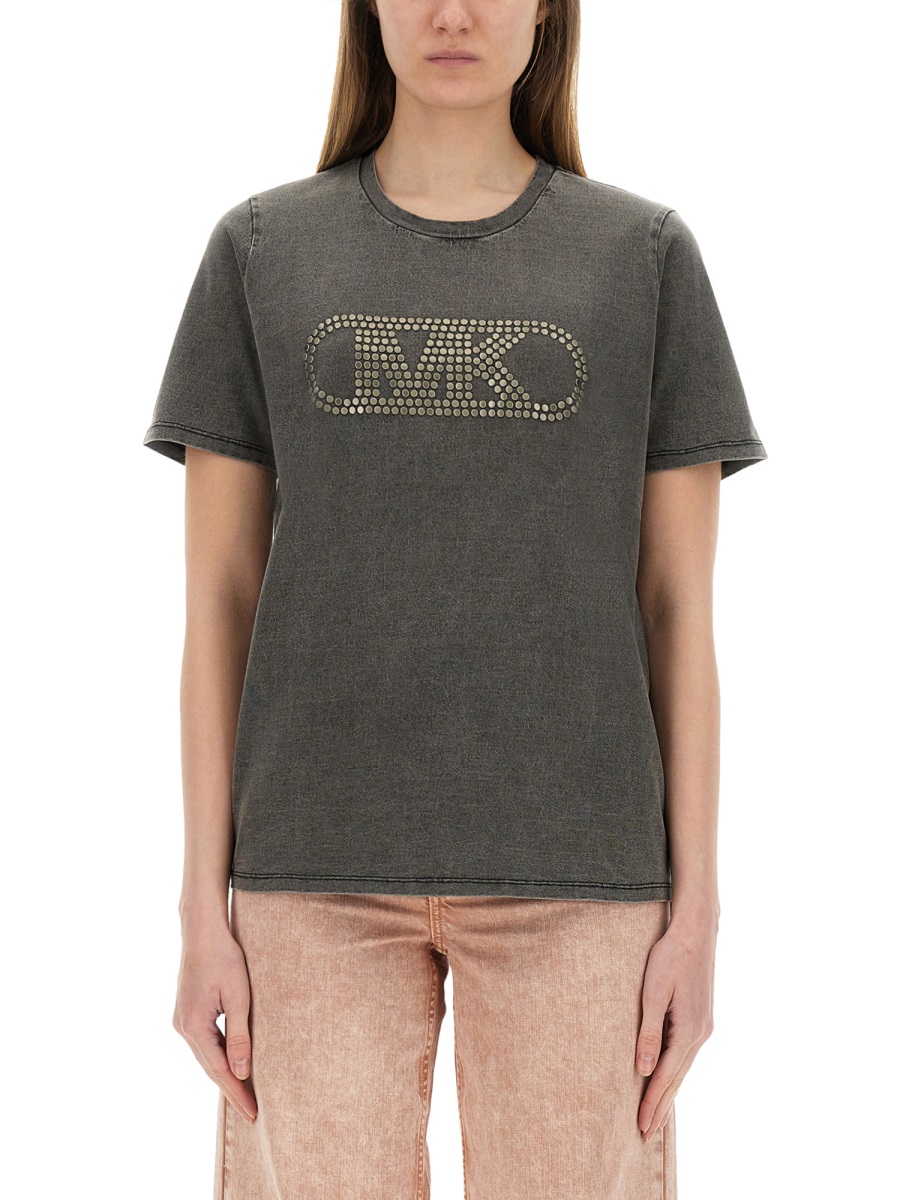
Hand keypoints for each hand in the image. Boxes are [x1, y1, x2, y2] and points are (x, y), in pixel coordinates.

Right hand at [172, 917, 257, 1124]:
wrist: (203, 930)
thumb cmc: (224, 958)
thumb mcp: (239, 997)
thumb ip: (240, 1036)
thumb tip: (242, 1073)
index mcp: (194, 1026)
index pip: (218, 1070)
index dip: (237, 1092)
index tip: (252, 1113)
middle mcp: (182, 1027)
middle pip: (209, 1067)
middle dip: (232, 1088)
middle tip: (252, 1112)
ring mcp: (182, 1019)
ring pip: (206, 1055)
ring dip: (224, 1073)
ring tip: (245, 1093)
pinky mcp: (187, 1011)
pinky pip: (204, 1042)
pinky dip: (218, 1056)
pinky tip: (231, 1063)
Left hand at [634, 913, 716, 1139]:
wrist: (695, 931)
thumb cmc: (670, 956)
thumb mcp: (653, 992)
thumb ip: (648, 1031)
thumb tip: (642, 1070)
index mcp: (689, 1031)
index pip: (666, 1076)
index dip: (652, 1102)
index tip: (640, 1127)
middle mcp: (700, 1034)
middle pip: (677, 1078)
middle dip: (660, 1106)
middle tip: (645, 1134)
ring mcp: (703, 1027)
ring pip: (682, 1068)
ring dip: (668, 1092)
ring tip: (655, 1114)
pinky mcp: (700, 1018)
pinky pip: (685, 1055)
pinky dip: (675, 1072)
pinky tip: (668, 1078)